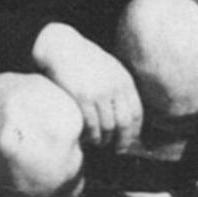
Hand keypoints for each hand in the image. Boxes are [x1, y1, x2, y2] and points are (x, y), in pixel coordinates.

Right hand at [32, 25, 140, 152]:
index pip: (136, 112)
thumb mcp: (109, 69)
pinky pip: (91, 125)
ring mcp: (99, 93)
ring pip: (108, 127)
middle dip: (123, 140)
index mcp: (124, 80)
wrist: (61, 47)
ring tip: (100, 143)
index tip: (130, 141)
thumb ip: (118, 89)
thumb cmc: (83, 61)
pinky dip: (91, 136)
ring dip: (105, 140)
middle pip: (124, 123)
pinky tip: (88, 138)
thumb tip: (125, 117)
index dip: (135, 131)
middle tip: (117, 150)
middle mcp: (115, 87)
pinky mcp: (82, 98)